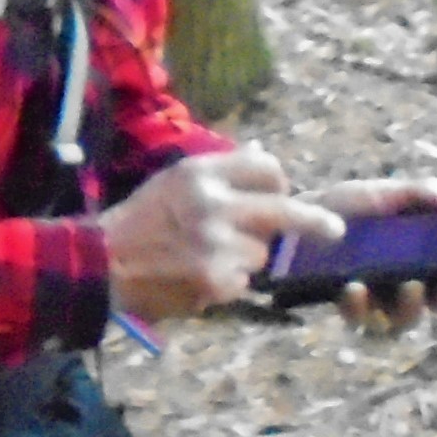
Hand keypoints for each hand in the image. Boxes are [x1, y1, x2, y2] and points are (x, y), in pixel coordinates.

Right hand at [103, 145, 341, 321]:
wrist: (100, 263)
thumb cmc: (139, 221)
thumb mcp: (174, 181)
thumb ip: (220, 171)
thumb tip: (263, 154)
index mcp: (201, 172)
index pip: (266, 168)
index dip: (277, 183)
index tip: (278, 195)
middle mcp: (212, 203)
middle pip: (283, 208)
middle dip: (315, 222)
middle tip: (336, 230)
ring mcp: (216, 243)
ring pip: (262, 252)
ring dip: (247, 258)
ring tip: (209, 258)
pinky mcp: (216, 279)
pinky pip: (243, 279)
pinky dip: (229, 282)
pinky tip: (200, 278)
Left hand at [311, 175, 436, 332]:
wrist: (295, 215)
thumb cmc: (344, 206)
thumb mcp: (381, 194)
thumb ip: (418, 194)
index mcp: (418, 262)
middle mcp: (400, 287)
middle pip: (433, 309)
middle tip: (429, 282)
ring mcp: (372, 301)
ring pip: (400, 321)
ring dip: (406, 308)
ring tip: (402, 285)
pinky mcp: (343, 306)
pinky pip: (358, 318)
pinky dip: (360, 306)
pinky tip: (354, 287)